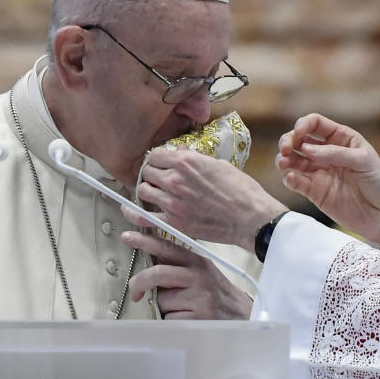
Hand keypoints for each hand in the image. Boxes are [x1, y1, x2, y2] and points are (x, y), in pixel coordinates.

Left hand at [122, 231, 252, 319]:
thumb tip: (149, 264)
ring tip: (182, 309)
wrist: (242, 316)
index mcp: (197, 261)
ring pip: (162, 300)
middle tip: (135, 292)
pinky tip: (187, 319)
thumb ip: (179, 266)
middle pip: (158, 274)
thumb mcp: (203, 273)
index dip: (146, 241)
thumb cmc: (217, 294)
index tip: (127, 236)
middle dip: (140, 283)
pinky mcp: (198, 317)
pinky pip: (170, 319)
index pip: (167, 248)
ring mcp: (199, 297)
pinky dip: (172, 321)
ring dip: (164, 308)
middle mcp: (199, 276)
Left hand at [127, 149, 287, 250]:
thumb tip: (184, 156)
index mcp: (186, 162)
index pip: (156, 155)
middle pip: (147, 172)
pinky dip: (134, 214)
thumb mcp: (220, 165)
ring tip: (153, 193)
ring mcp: (172, 202)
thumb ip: (197, 160)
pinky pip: (145, 217)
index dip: (157, 160)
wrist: (250, 218)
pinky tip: (128, 211)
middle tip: (157, 179)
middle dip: (151, 174)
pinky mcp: (174, 222)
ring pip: (143, 192)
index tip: (159, 164)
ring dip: (146, 191)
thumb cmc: (242, 191)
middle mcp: (175, 179)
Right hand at [276, 113, 379, 250]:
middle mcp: (327, 153)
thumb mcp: (364, 161)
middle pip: (299, 140)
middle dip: (288, 141)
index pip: (315, 124)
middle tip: (285, 149)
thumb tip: (306, 149)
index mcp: (341, 139)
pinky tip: (290, 178)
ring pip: (293, 160)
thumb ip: (335, 153)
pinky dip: (289, 178)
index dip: (303, 125)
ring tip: (283, 163)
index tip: (299, 134)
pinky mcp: (315, 192)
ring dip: (284, 159)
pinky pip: (296, 182)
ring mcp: (320, 173)